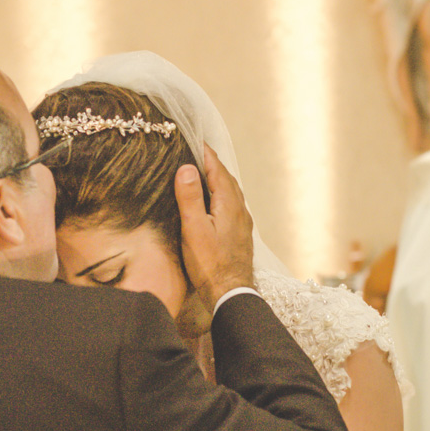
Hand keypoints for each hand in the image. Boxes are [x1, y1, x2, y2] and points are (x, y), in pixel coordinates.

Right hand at [175, 145, 254, 308]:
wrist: (230, 291)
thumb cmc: (209, 263)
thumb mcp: (194, 228)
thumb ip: (190, 197)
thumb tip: (188, 168)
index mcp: (228, 202)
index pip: (216, 167)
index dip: (204, 152)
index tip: (192, 138)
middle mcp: (239, 208)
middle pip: (225, 177)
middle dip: (210, 162)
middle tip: (192, 152)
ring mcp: (241, 221)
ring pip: (230, 191)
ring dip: (216, 179)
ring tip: (198, 173)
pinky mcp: (240, 232)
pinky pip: (231, 204)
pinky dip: (220, 194)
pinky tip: (210, 202)